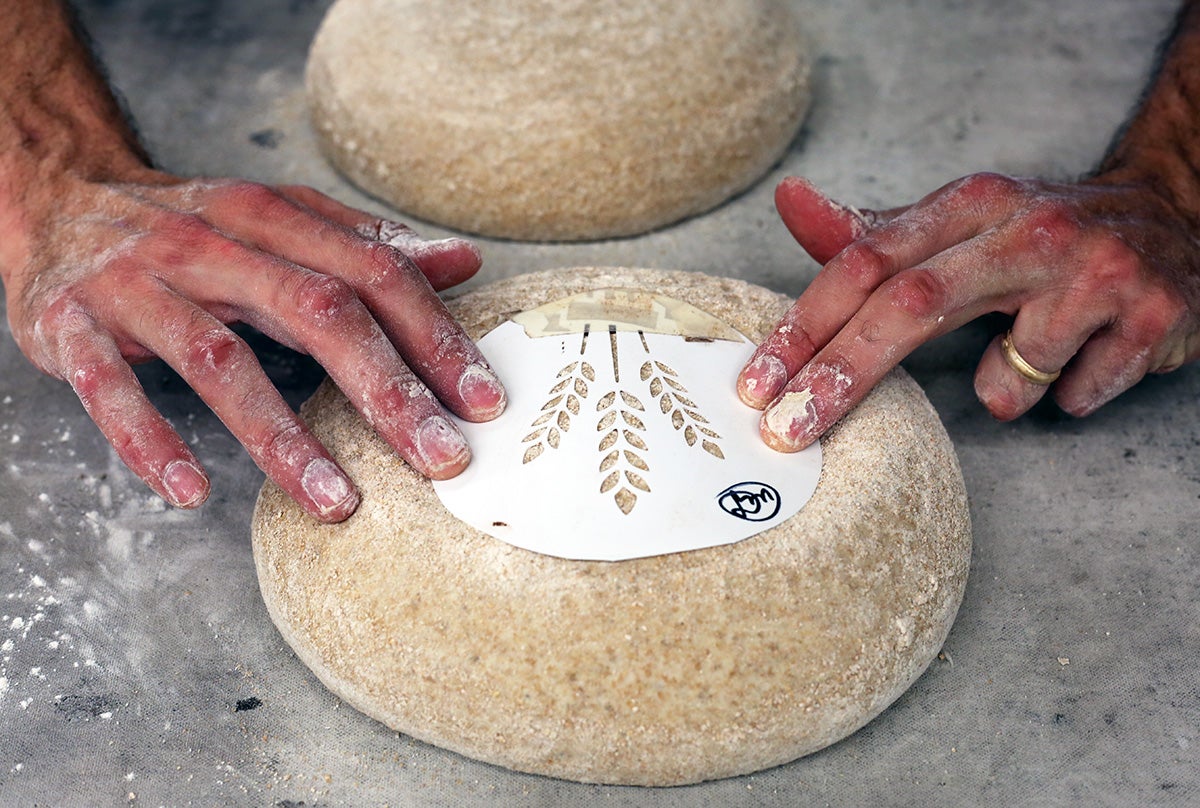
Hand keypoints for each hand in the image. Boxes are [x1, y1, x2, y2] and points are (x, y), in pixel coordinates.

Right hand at [5, 167, 505, 521]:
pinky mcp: (74, 326)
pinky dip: (148, 439)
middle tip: (442, 459)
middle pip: (316, 312)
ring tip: (336, 502)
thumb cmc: (194, 226)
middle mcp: (214, 245)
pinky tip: (189, 491)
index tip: (485, 401)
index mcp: (274, 219)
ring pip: (221, 358)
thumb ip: (368, 246)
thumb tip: (464, 262)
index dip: (434, 336)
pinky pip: (109, 387)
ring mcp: (141, 285)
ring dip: (282, 435)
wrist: (58, 194)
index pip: (373, 273)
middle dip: (386, 390)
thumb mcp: (283, 220)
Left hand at [737, 174, 1199, 449]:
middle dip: (840, 376)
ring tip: (1032, 355)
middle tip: (788, 430)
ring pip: (1008, 372)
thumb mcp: (959, 221)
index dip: (806, 325)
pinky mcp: (1150, 316)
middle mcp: (1027, 229)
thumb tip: (790, 203)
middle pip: (910, 307)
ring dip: (1005, 386)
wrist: (1177, 218)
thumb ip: (874, 231)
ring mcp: (1094, 271)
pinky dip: (1066, 393)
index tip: (759, 382)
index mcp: (971, 204)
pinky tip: (1088, 357)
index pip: (867, 263)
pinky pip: (1073, 394)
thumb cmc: (1040, 235)